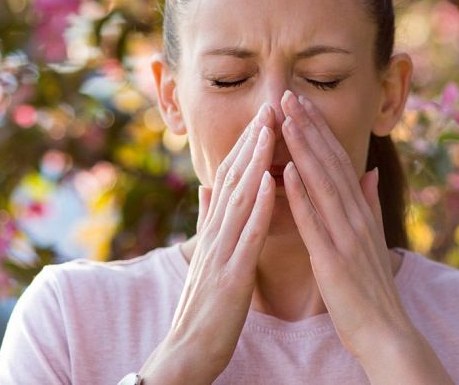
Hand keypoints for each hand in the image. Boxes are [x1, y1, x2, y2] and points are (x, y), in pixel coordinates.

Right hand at [139, 103, 276, 383]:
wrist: (187, 354)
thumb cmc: (204, 307)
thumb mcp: (207, 256)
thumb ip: (208, 220)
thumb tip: (208, 184)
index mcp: (216, 231)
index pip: (233, 179)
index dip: (248, 146)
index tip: (266, 114)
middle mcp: (216, 235)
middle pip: (235, 180)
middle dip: (253, 141)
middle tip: (270, 104)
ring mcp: (221, 253)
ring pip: (239, 199)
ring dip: (255, 161)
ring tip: (270, 128)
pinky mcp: (230, 276)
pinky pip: (246, 236)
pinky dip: (258, 206)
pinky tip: (271, 181)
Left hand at [278, 90, 413, 359]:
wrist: (385, 332)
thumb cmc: (372, 289)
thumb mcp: (373, 239)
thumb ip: (369, 203)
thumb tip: (367, 171)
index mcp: (361, 212)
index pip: (337, 162)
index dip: (319, 130)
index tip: (301, 103)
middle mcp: (356, 217)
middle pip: (329, 163)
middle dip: (308, 127)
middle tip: (288, 95)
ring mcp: (346, 236)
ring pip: (322, 183)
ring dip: (303, 148)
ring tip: (286, 117)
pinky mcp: (333, 259)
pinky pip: (314, 222)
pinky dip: (301, 194)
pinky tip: (286, 170)